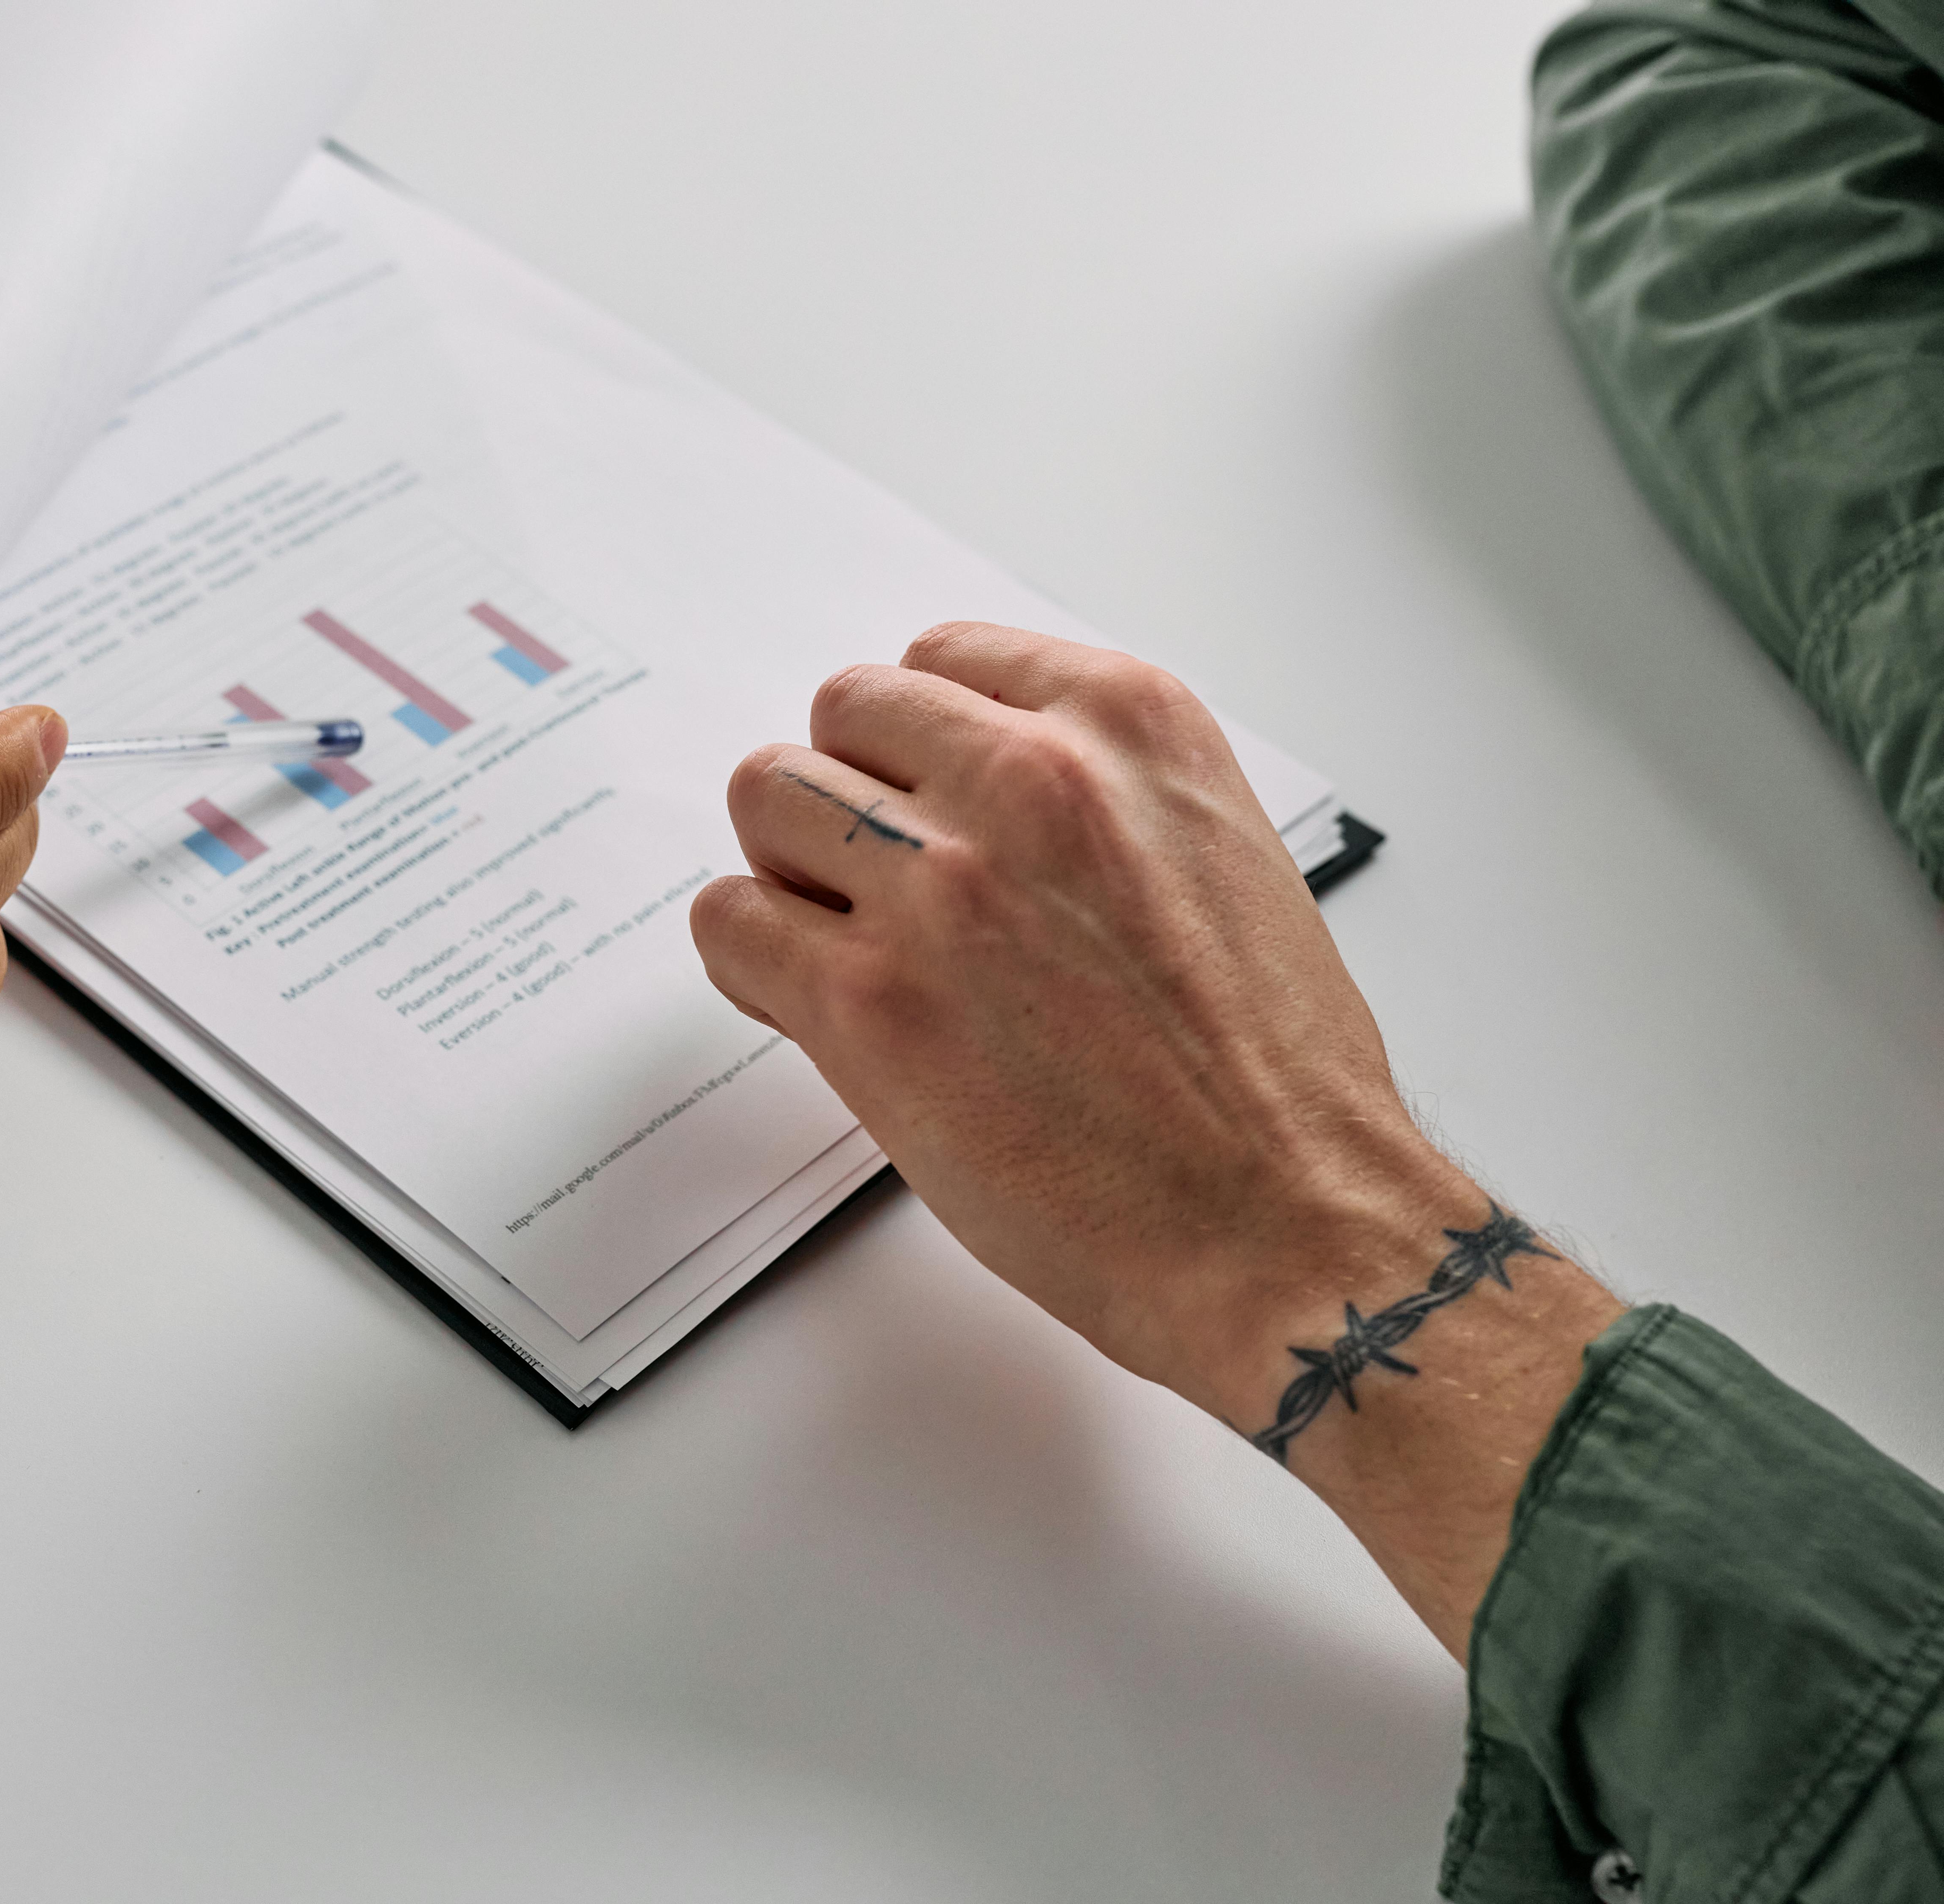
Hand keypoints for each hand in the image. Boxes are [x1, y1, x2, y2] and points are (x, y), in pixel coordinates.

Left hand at [691, 623, 1620, 1652]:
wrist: (1289, 1221)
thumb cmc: (1268, 1074)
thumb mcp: (1214, 852)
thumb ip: (1094, 793)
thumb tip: (971, 785)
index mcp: (1128, 724)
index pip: (942, 658)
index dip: (922, 742)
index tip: (931, 800)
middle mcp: (1026, 778)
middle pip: (844, 713)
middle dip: (853, 789)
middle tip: (884, 879)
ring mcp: (939, 887)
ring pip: (767, 797)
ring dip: (789, 865)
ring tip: (846, 939)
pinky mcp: (866, 1001)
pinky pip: (728, 921)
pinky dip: (751, 957)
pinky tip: (810, 1002)